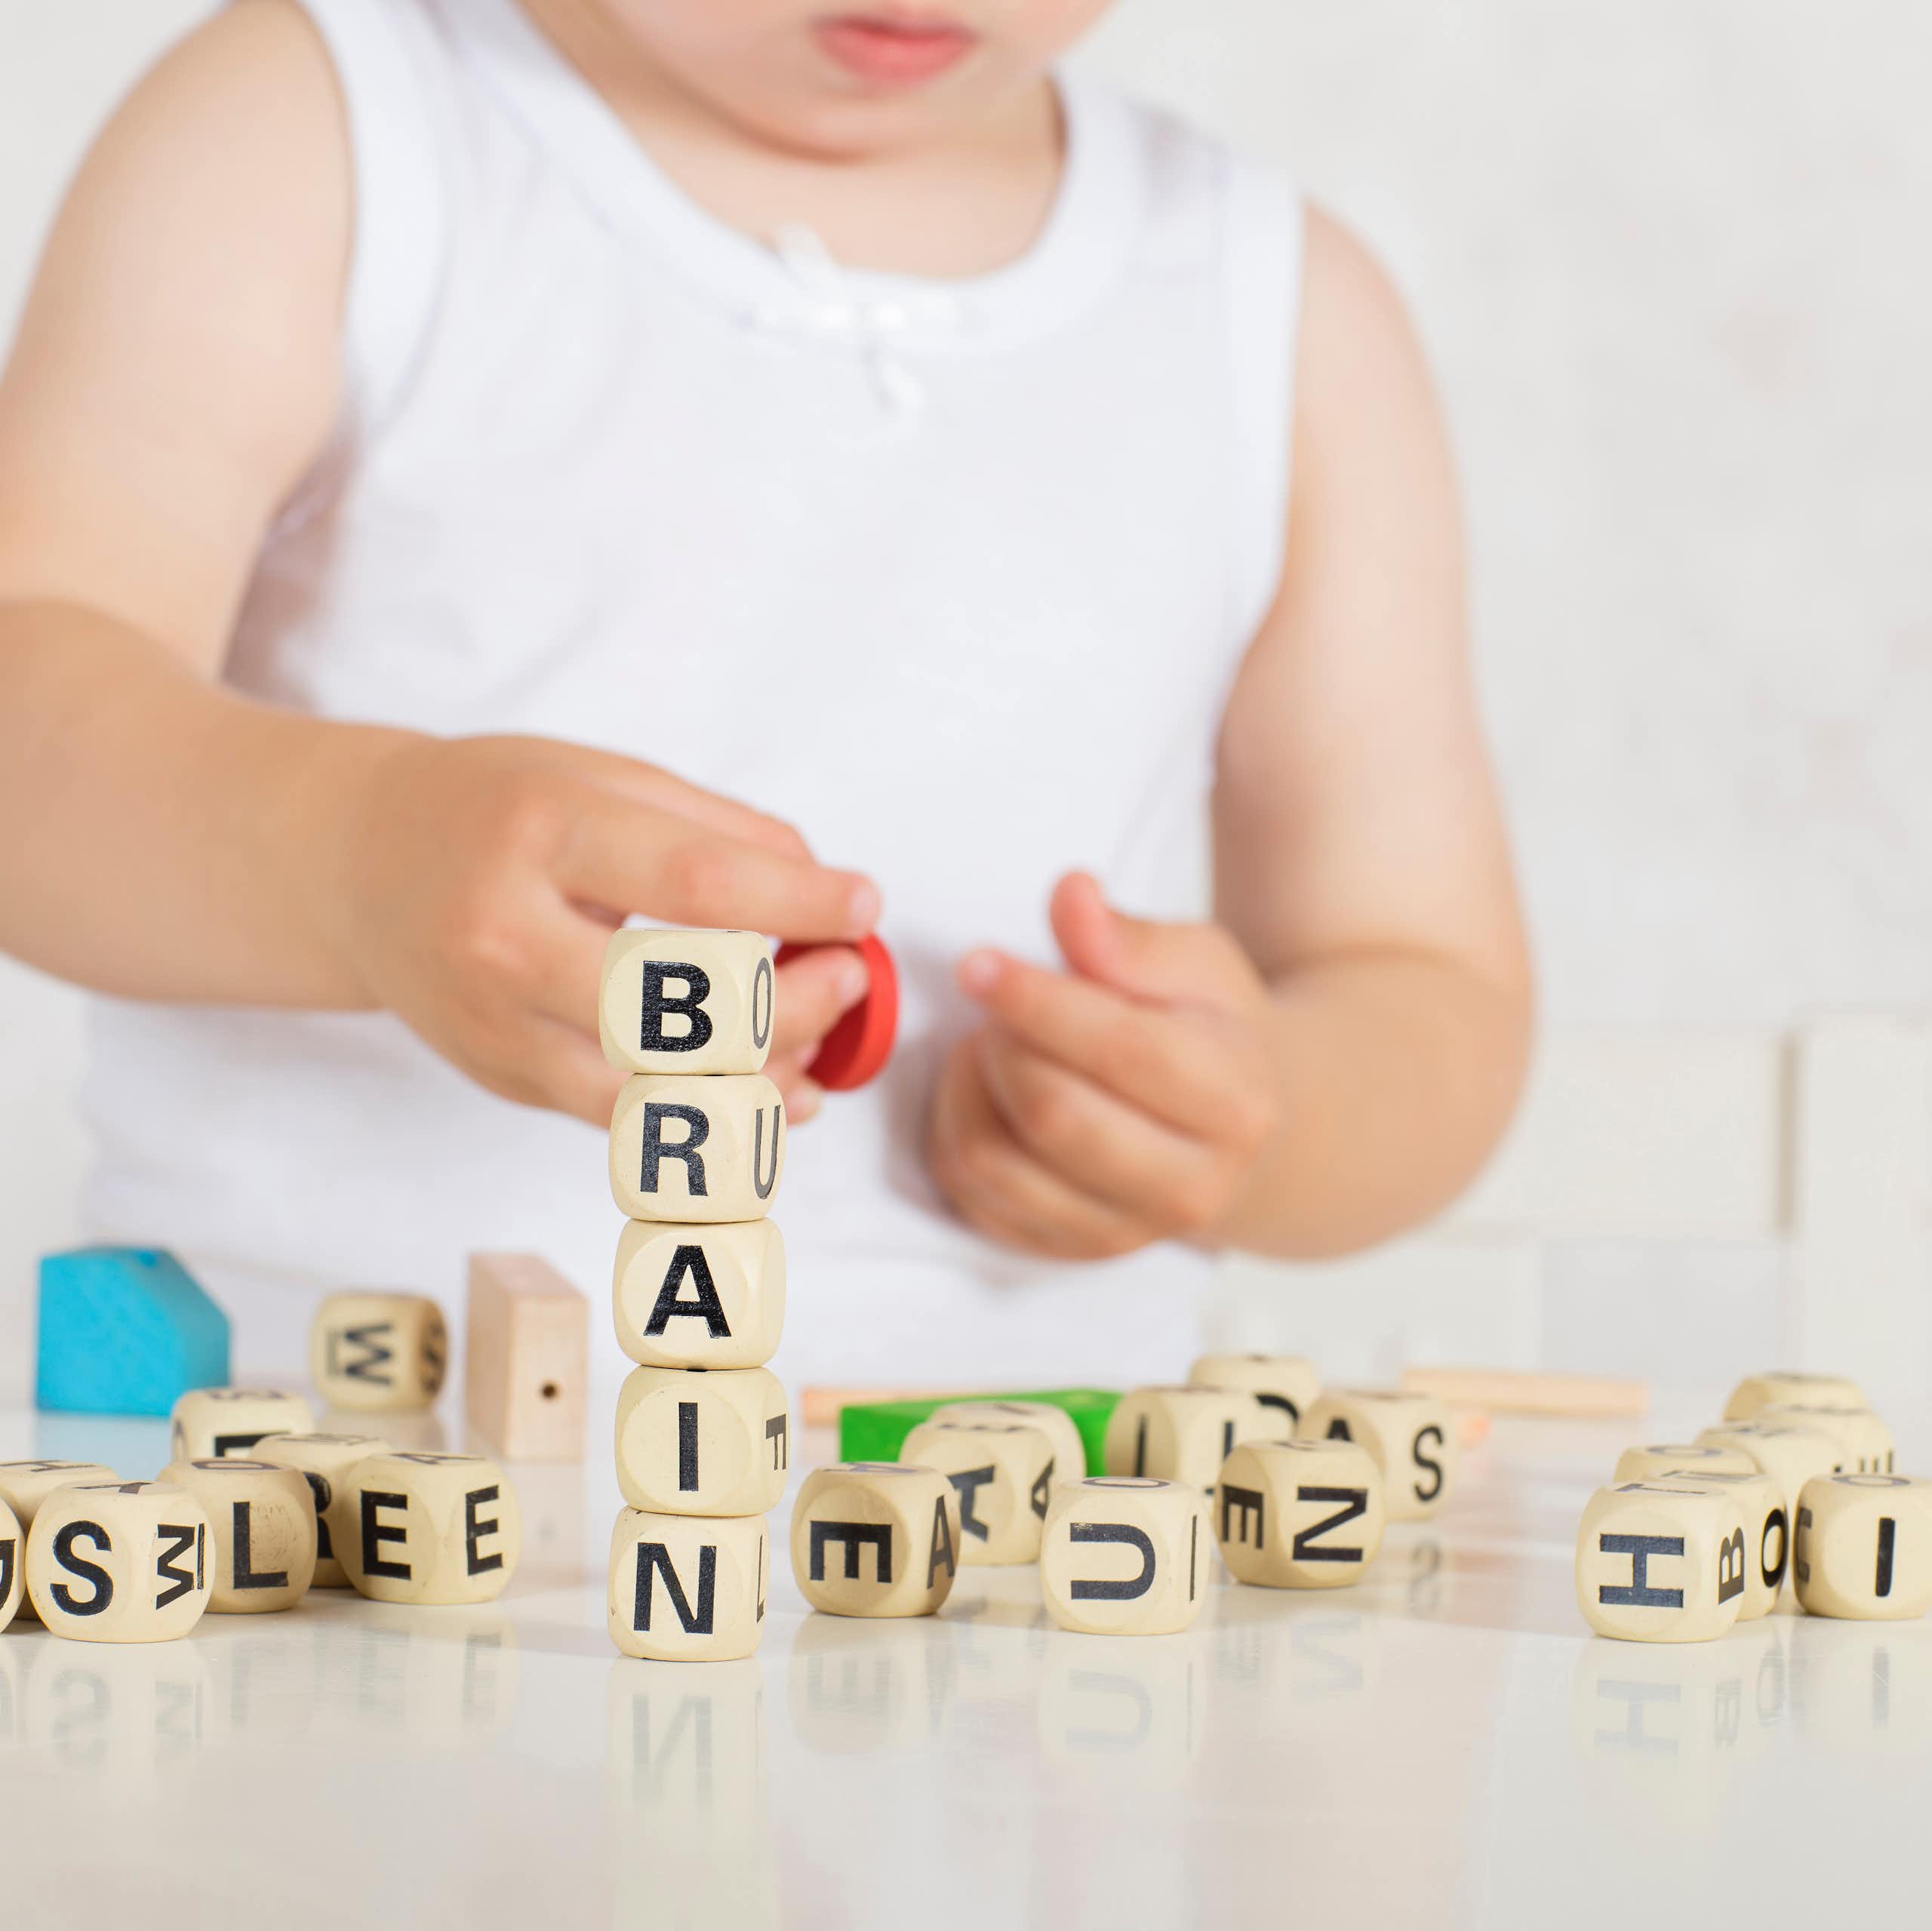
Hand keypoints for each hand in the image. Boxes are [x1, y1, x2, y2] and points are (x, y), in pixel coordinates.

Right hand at [322, 733, 876, 1124]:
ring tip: (822, 1036)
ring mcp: (498, 1023)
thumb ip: (718, 828)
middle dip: (796, 1003)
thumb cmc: (498, 809)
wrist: (358, 864)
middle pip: (684, 1008)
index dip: (800, 904)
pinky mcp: (503, 1079)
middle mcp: (508, 936)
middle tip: (849, 974)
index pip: (697, 885)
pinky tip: (777, 1092)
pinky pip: (630, 1121)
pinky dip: (717, 1116)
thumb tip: (825, 890)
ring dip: (768, 1075)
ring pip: (661, 1089)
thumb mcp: (601, 776)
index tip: (863, 904)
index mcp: (541, 834)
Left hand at [927, 873, 1284, 1259]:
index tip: (979, 962)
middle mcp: (1189, 1189)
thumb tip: (1072, 896)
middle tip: (998, 1001)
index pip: (1119, 1052)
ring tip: (992, 1042)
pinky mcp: (1064, 1253)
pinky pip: (970, 1195)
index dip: (1037, 1002)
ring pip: (994, 1163)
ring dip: (967, 1088)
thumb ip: (1132, 937)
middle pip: (1052, 1115)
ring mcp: (1123, 1234)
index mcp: (1235, 1106)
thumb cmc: (1211, 1032)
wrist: (1238, 1131)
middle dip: (1004, 1044)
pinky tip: (985, 1090)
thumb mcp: (1198, 964)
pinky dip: (955, 1131)